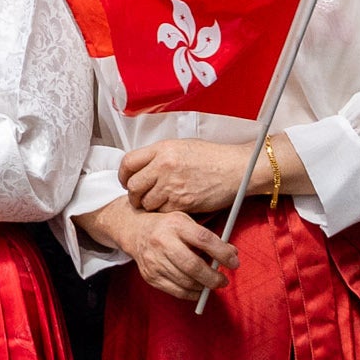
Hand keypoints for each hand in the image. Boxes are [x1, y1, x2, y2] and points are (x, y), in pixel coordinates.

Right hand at [82, 196, 233, 303]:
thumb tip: (232, 253)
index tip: (234, 262)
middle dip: (212, 277)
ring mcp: (154, 260)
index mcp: (175, 224)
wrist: (135, 231)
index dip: (222, 252)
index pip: (203, 239)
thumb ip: (209, 237)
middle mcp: (162, 242)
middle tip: (223, 280)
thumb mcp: (187, 221)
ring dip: (203, 286)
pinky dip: (191, 293)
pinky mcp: (150, 276)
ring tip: (211, 283)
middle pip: (192, 266)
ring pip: (185, 281)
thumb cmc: (168, 226)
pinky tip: (198, 288)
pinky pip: (176, 291)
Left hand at [111, 136, 263, 215]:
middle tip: (139, 199)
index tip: (126, 181)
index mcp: (162, 149)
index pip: (128, 162)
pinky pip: (163, 211)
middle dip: (133, 196)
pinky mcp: (183, 202)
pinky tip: (173, 207)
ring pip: (146, 202)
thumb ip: (160, 156)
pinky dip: (165, 212)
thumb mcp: (182, 147)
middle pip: (133, 186)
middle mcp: (164, 166)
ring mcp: (173, 185)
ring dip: (149, 206)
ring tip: (159, 203)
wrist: (236, 169)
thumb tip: (143, 168)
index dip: (123, 175)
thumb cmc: (212, 157)